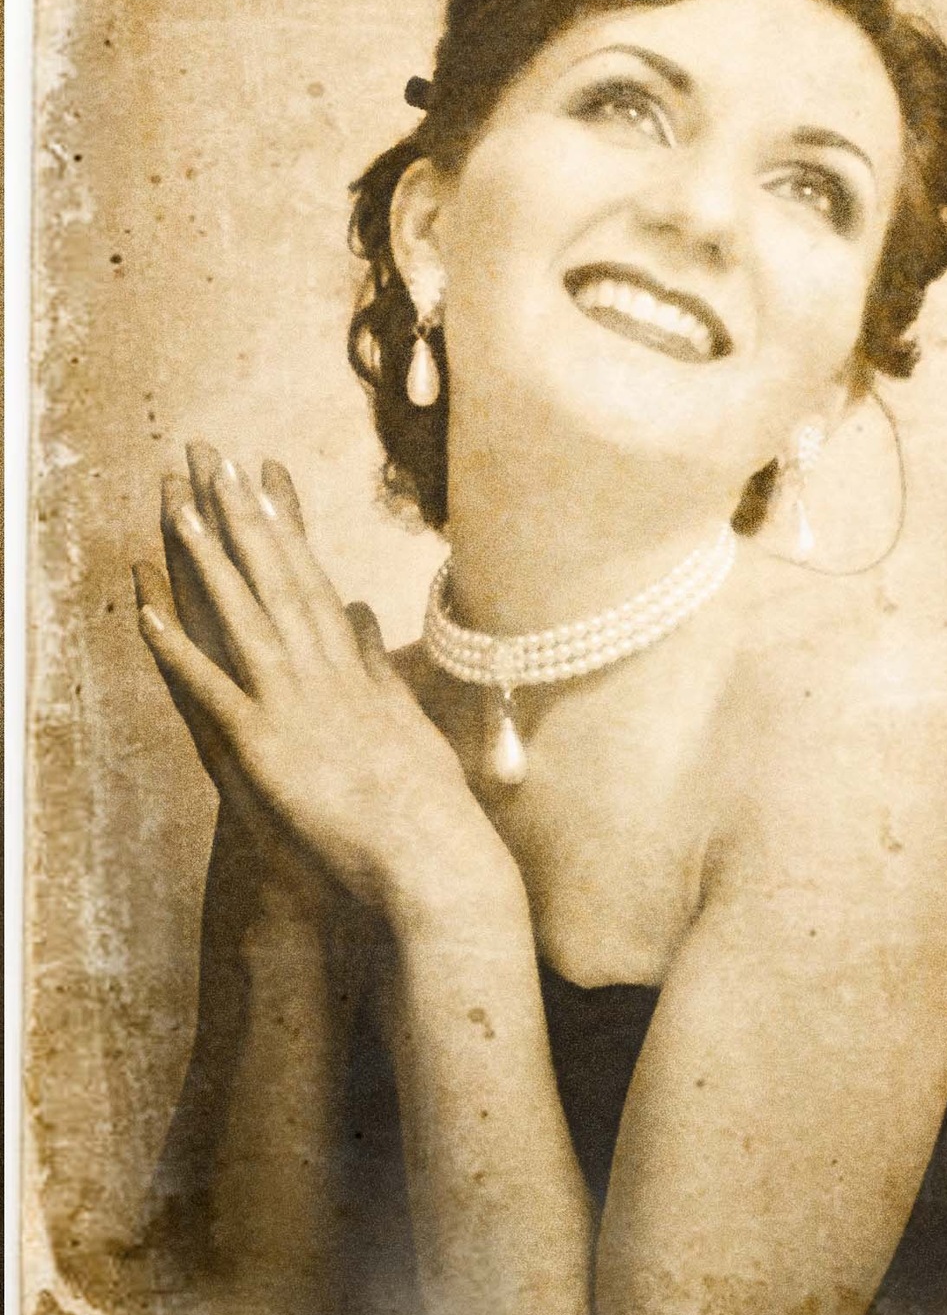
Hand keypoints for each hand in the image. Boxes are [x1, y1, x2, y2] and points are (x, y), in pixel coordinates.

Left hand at [134, 448, 491, 918]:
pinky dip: (177, 651)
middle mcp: (320, 671)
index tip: (264, 478)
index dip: (284, 526)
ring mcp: (292, 703)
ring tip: (177, 506)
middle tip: (213, 461)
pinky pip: (211, 690)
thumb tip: (358, 612)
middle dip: (242, 517)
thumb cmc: (427, 801)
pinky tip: (146, 613)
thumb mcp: (404, 719)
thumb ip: (374, 664)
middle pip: (275, 580)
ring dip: (207, 560)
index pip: (310, 580)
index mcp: (350, 666)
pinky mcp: (265, 745)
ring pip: (242, 617)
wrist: (432, 853)